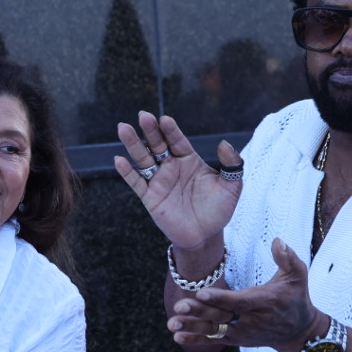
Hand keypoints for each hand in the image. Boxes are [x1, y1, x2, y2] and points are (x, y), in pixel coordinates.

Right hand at [114, 111, 242, 249]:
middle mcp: (171, 167)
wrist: (205, 235)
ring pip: (143, 159)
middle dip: (150, 130)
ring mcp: (158, 181)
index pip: (177, 140)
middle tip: (143, 116)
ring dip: (133, 144)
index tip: (165, 119)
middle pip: (157, 144)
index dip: (171, 130)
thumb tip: (224, 143)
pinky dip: (127, 172)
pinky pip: (136, 182)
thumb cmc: (219, 209)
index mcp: (189, 160)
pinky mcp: (149, 197)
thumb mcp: (232, 186)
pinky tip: (119, 160)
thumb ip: (232, 164)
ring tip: (123, 129)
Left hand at [169, 238, 321, 351]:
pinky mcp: (236, 340)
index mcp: (264, 302)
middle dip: (199, 312)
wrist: (298, 333)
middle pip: (221, 316)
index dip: (220, 298)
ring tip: (172, 324)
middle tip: (179, 306)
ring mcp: (242, 332)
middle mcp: (251, 320)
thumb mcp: (297, 277)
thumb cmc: (296, 299)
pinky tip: (177, 337)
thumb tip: (277, 240)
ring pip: (214, 330)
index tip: (201, 293)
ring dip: (192, 327)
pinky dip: (196, 340)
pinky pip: (214, 340)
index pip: (239, 301)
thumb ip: (287, 258)